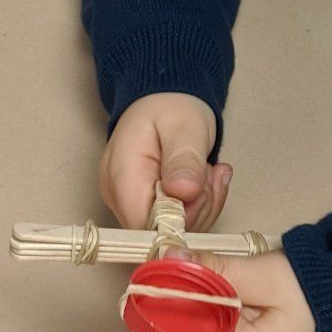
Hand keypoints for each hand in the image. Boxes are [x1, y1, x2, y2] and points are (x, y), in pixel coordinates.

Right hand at [99, 92, 232, 232]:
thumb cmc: (171, 108)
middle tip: (213, 174)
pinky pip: (175, 221)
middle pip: (159, 231)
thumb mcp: (185, 127)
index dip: (180, 219)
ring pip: (171, 229)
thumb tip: (185, 192)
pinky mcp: (144, 205)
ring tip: (212, 171)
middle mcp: (118, 195)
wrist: (164, 100)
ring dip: (202, 206)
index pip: (146, 225)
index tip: (202, 188)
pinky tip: (205, 179)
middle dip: (197, 209)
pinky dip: (198, 205)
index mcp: (121, 175)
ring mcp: (129, 202)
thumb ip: (185, 159)